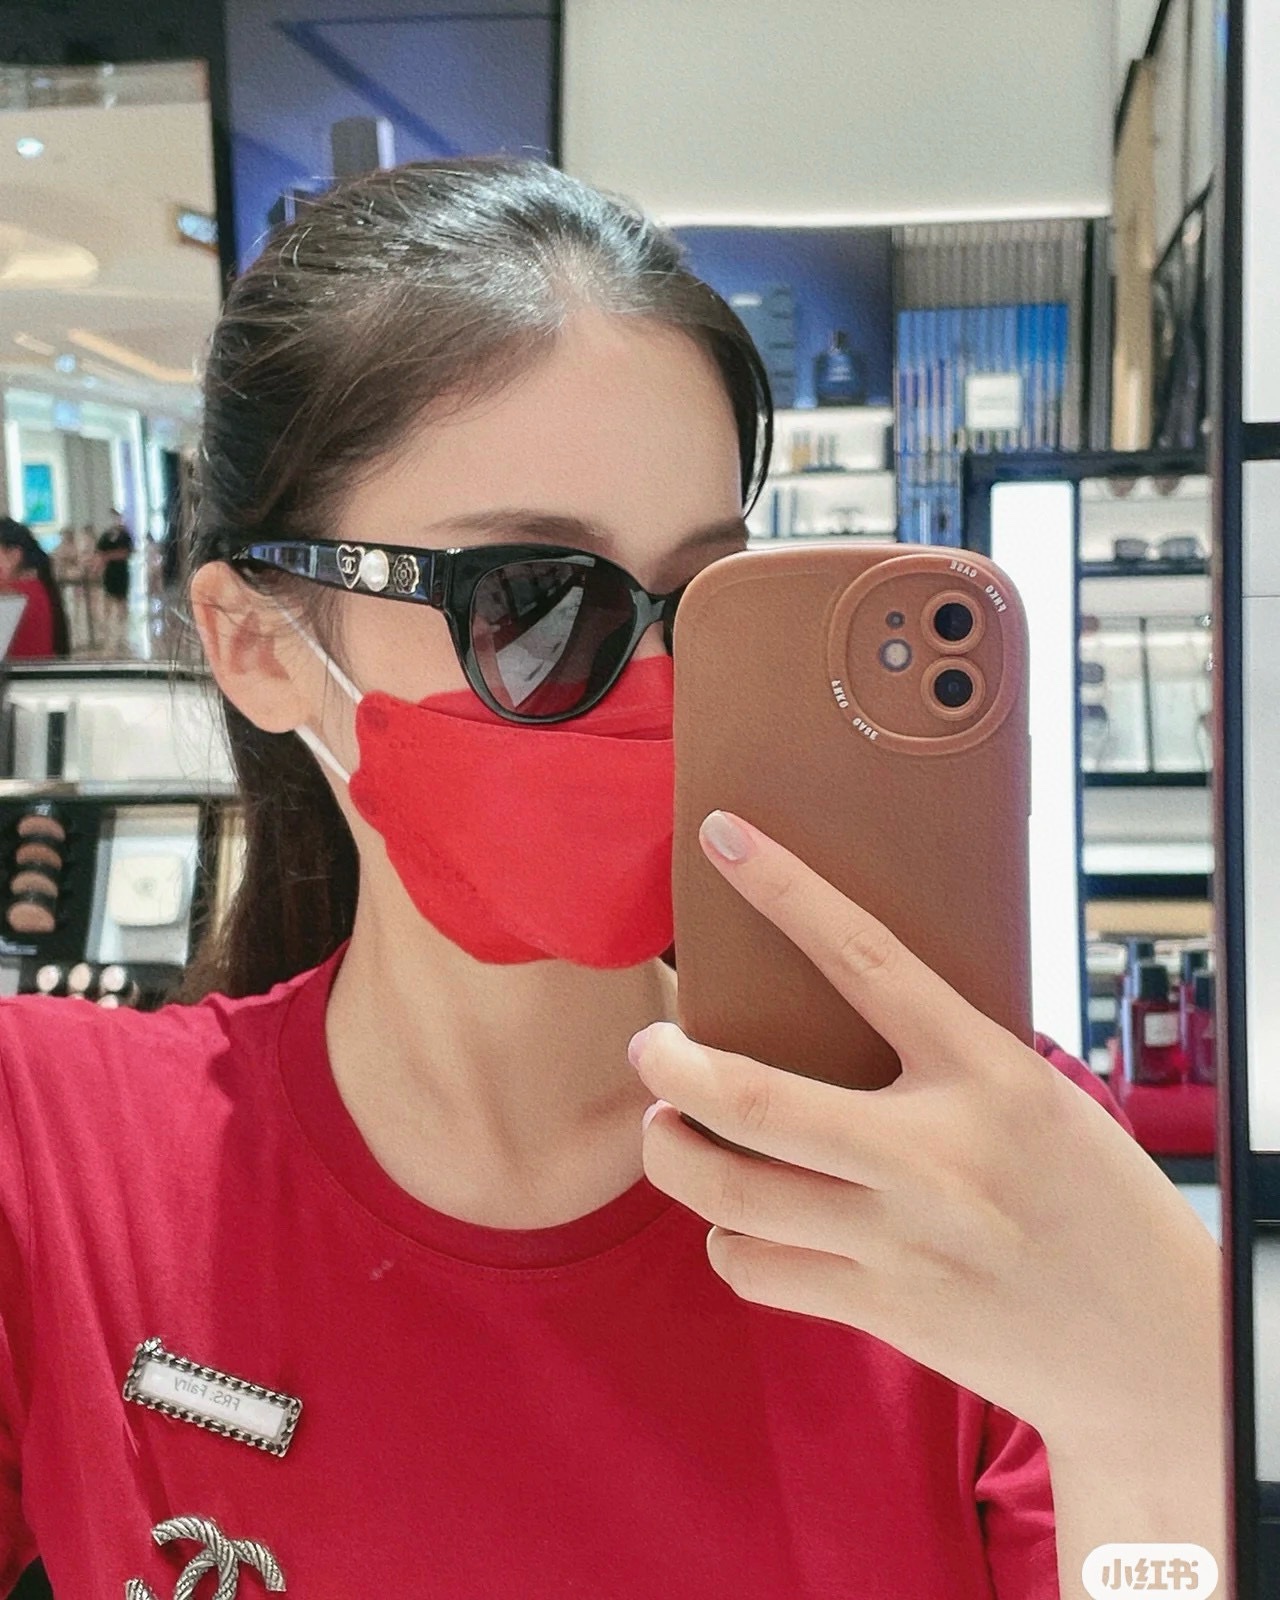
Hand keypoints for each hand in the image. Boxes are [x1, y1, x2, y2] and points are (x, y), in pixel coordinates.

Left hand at [631, 810, 1221, 1454]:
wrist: (1160, 1343)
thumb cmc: (1096, 1198)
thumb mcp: (1038, 1095)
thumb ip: (945, 1059)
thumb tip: (839, 1011)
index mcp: (986, 1072)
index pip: (866, 959)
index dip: (786, 890)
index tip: (725, 837)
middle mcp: (934, 1154)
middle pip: (754, 1099)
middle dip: (670, 1068)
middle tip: (651, 1049)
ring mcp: (901, 1240)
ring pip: (730, 1193)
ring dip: (673, 1157)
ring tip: (669, 1135)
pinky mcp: (883, 1311)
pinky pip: (755, 1270)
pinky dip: (727, 1240)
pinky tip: (740, 1222)